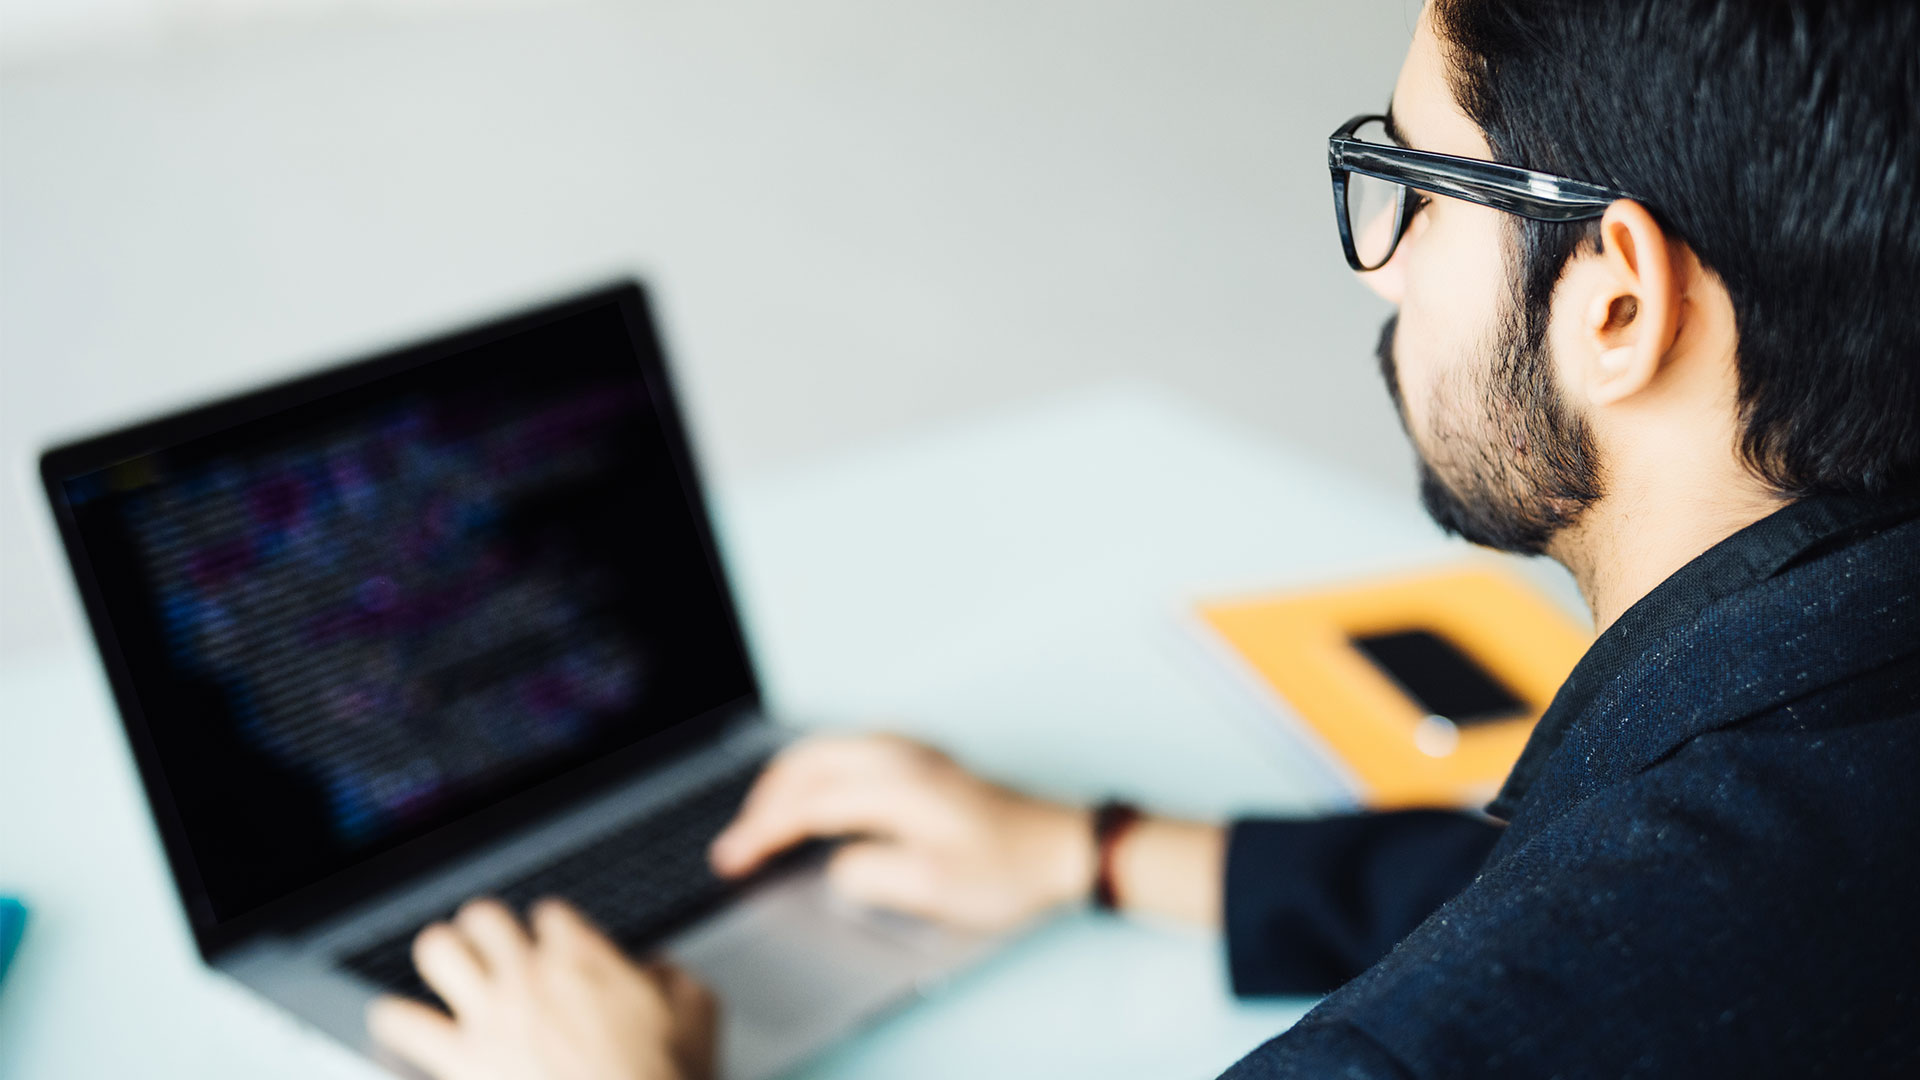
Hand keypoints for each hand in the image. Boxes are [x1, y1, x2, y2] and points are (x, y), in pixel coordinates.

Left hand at [367, 898, 715, 1079]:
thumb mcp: (699, 1015)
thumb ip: (674, 977)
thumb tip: (657, 968)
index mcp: (586, 959)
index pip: (549, 914)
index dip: (551, 931)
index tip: (554, 947)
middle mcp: (530, 974)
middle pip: (484, 916)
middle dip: (487, 930)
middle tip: (492, 949)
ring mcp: (490, 1014)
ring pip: (437, 949)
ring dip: (441, 957)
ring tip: (447, 971)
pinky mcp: (458, 1058)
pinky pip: (401, 1022)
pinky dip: (396, 1020)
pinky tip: (399, 1023)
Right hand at [708, 734, 1093, 930]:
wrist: (1063, 847)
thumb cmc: (1005, 868)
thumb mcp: (932, 887)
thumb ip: (870, 874)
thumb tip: (835, 866)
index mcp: (894, 784)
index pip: (807, 804)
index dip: (762, 833)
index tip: (732, 859)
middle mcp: (899, 756)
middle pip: (807, 763)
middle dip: (763, 799)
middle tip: (737, 839)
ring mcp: (913, 751)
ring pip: (827, 749)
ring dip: (788, 779)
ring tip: (763, 815)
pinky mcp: (925, 759)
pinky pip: (850, 749)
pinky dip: (817, 768)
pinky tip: (817, 787)